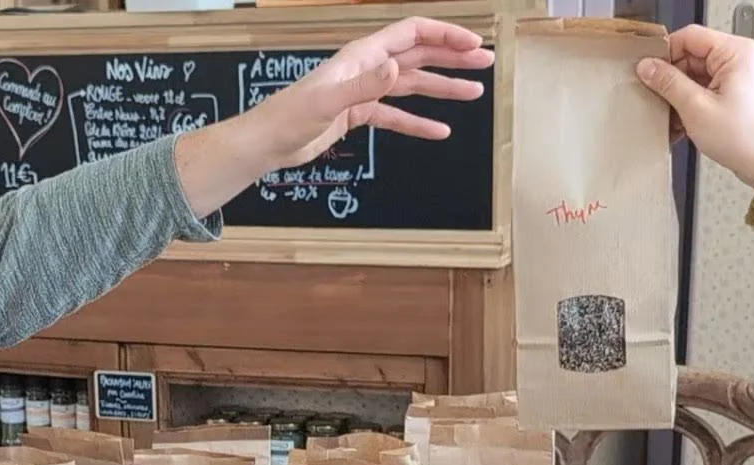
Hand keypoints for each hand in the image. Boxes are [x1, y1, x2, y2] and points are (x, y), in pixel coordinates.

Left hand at [246, 17, 494, 171]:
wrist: (268, 142)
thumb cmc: (290, 117)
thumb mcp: (329, 101)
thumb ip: (364, 86)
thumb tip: (395, 69)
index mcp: (362, 56)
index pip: (412, 34)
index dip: (444, 35)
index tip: (473, 44)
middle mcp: (366, 68)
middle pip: (418, 55)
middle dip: (453, 57)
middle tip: (485, 63)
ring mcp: (363, 90)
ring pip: (411, 84)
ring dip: (442, 88)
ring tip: (474, 94)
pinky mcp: (358, 113)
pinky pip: (395, 115)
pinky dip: (417, 122)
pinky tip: (439, 130)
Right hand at [635, 24, 753, 189]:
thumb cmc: (744, 137)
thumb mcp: (696, 108)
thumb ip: (668, 83)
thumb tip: (647, 67)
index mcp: (736, 52)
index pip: (690, 36)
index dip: (666, 53)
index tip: (649, 72)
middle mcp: (742, 57)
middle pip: (693, 55)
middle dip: (673, 78)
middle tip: (659, 99)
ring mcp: (742, 74)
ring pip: (698, 74)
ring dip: (681, 94)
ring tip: (673, 116)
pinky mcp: (740, 90)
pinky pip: (708, 87)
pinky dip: (693, 101)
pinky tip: (684, 121)